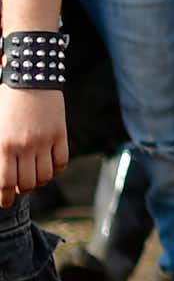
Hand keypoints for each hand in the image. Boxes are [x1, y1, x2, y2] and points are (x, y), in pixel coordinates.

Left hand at [0, 86, 67, 207]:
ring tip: (34, 178)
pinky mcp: (60, 135)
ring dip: (39, 181)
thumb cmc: (5, 100)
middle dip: (22, 190)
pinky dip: (56, 171)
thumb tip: (2, 173)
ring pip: (45, 176)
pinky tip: (49, 167)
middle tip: (19, 189)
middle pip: (26, 183)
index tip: (5, 202)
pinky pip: (61, 163)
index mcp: (2, 144)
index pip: (5, 182)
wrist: (30, 78)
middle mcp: (24, 146)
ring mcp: (44, 141)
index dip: (5, 197)